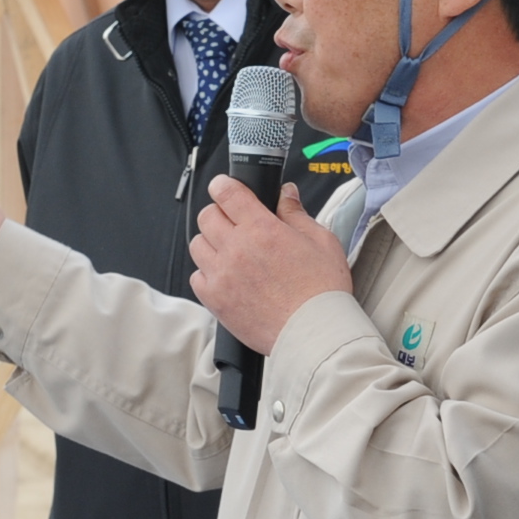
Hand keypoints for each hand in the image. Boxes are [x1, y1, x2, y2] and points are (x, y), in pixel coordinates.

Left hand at [188, 176, 350, 355]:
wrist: (315, 333)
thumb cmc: (322, 291)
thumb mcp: (321, 241)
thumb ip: (296, 213)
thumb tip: (286, 194)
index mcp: (261, 229)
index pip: (227, 193)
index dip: (223, 185)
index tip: (224, 186)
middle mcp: (236, 249)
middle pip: (207, 216)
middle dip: (219, 213)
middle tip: (234, 221)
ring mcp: (222, 275)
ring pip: (198, 244)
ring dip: (211, 242)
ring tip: (230, 251)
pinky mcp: (216, 300)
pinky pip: (197, 277)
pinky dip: (207, 273)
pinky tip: (227, 276)